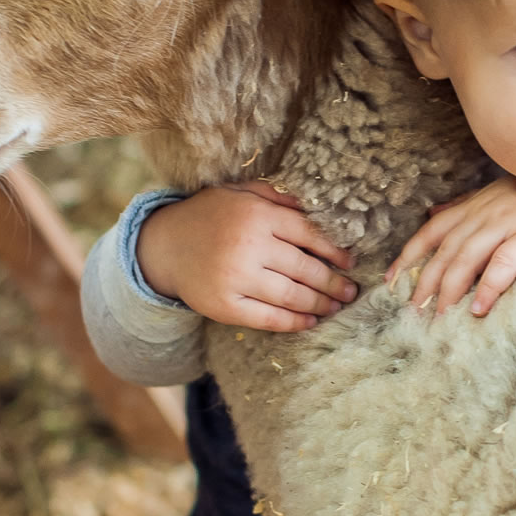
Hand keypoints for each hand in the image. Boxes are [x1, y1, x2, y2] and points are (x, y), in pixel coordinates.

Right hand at [138, 181, 355, 331]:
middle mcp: (248, 246)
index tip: (350, 262)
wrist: (164, 246)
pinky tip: (310, 321)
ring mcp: (236, 279)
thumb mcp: (241, 193)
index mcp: (257, 215)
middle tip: (351, 290)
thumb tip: (318, 208)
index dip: (334, 251)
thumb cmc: (210, 216)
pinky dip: (293, 323)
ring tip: (337, 306)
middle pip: (305, 269)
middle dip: (333, 283)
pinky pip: (268, 318)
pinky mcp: (224, 306)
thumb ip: (278, 196)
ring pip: (291, 296)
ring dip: (320, 303)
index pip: (308, 235)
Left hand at [387, 176, 515, 316]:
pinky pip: (503, 265)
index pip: (432, 230)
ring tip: (439, 316)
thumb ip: (466, 206)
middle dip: (425, 280)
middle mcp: (486, 213)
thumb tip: (432, 213)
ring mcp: (508, 224)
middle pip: (446, 250)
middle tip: (413, 310)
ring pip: (467, 258)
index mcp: (475, 205)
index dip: (409, 255)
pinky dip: (488, 287)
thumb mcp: (498, 196)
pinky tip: (478, 309)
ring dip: (449, 289)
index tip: (390, 280)